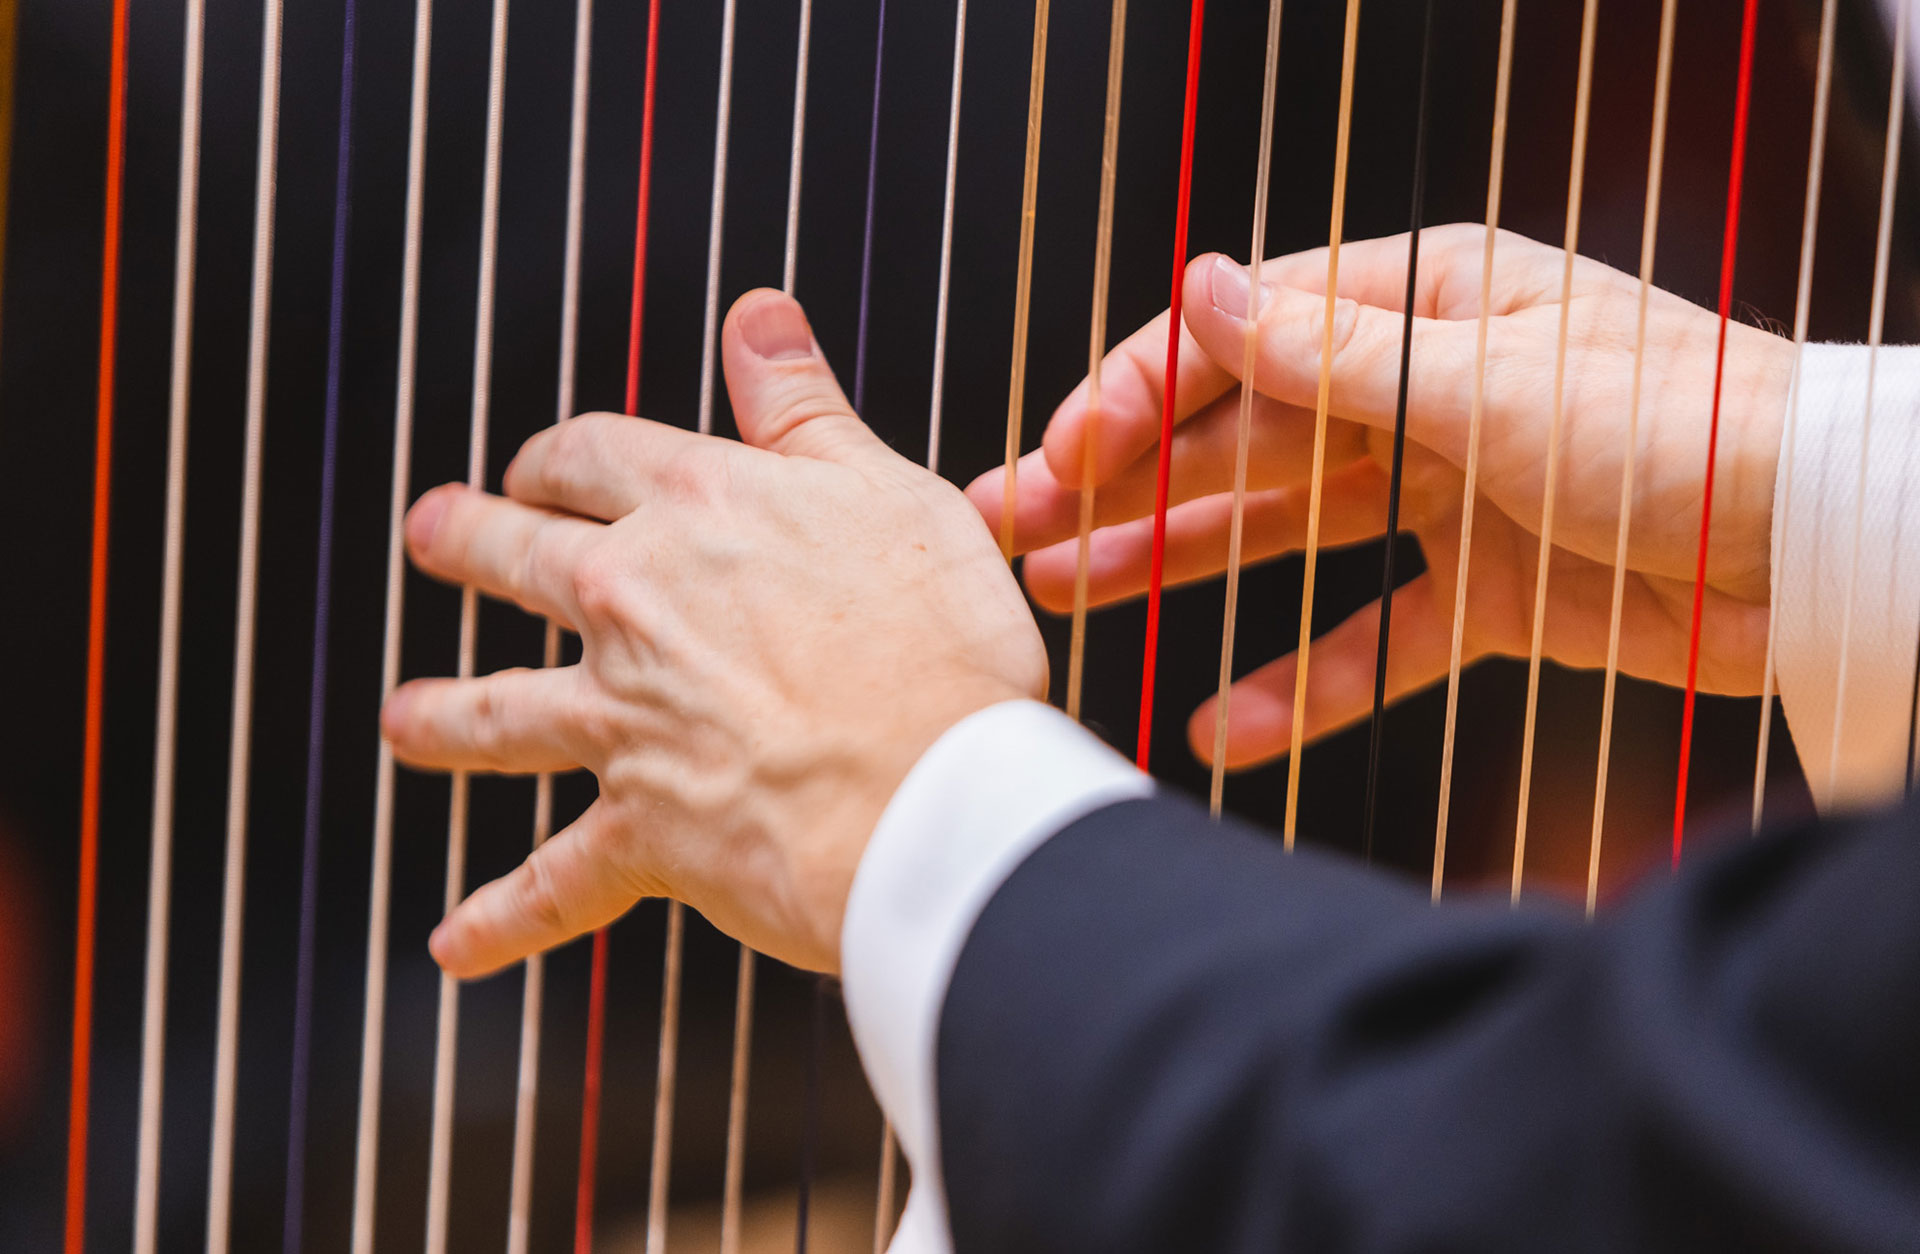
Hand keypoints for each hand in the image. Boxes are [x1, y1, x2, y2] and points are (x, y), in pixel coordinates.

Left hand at [384, 289, 1046, 977]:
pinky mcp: (640, 830)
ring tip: (405, 722)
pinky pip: (552, 881)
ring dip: (441, 715)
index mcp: (697, 507)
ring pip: (497, 712)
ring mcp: (623, 719)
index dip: (558, 457)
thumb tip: (756, 315)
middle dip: (467, 542)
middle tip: (433, 536)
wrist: (935, 793)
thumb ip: (802, 408)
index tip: (543, 466)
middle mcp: (634, 603)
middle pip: (516, 558)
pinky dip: (501, 918)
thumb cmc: (937, 640)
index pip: (592, 456)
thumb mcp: (885, 490)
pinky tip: (452, 944)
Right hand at [969, 226, 1795, 768]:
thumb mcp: (1483, 380)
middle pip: (1242, 436)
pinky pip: (1371, 638)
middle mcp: (1422, 391)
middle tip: (1010, 524)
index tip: (1059, 458)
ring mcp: (1449, 493)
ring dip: (1179, 563)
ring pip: (1285, 532)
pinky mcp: (1486, 592)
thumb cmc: (1684, 427)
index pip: (1243, 339)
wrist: (1828, 547)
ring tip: (1068, 593)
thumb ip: (1327, 352)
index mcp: (1422, 305)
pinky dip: (1303, 684)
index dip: (1139, 397)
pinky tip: (1223, 722)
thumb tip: (1201, 283)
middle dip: (1124, 481)